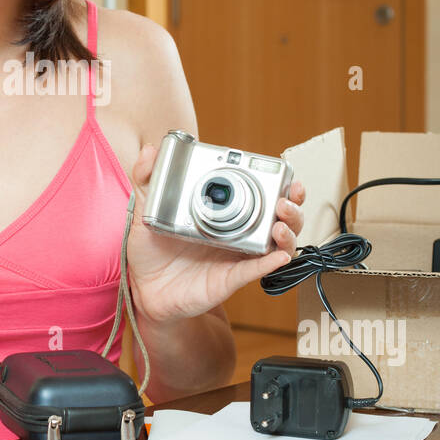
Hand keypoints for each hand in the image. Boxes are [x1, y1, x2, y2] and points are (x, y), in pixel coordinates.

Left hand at [125, 143, 305, 323]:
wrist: (145, 289)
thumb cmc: (151, 250)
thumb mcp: (147, 210)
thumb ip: (147, 178)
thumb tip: (150, 150)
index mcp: (224, 211)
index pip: (262, 194)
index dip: (281, 184)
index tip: (286, 174)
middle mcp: (237, 232)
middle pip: (282, 218)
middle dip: (294, 207)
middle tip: (287, 199)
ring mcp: (237, 256)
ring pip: (278, 245)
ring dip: (288, 234)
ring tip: (280, 226)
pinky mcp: (231, 278)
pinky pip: (256, 271)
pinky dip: (270, 263)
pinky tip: (277, 256)